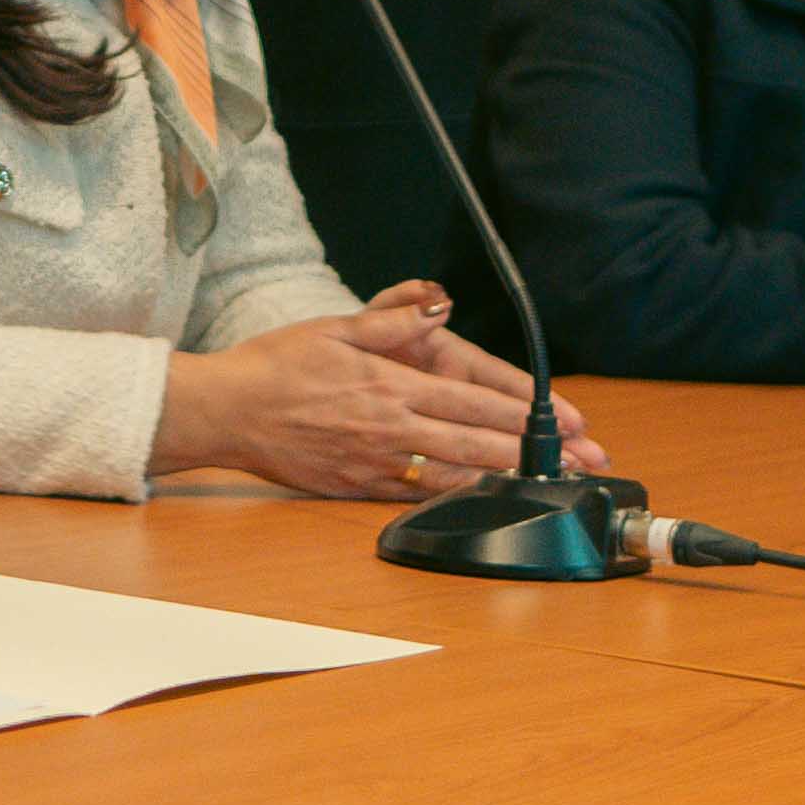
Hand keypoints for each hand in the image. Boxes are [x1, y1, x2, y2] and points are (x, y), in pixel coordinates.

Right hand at [155, 281, 598, 498]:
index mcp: (391, 386)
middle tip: (578, 464)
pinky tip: (481, 500)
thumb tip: (439, 305)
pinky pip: (416, 495)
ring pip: (454, 476)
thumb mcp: (333, 327)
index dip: (524, 414)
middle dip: (534, 455)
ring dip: (504, 480)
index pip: (473, 401)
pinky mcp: (356, 486)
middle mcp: (390, 428)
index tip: (564, 423)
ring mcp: (375, 463)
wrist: (226, 411)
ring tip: (546, 485)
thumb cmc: (276, 365)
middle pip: (477, 444)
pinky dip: (456, 498)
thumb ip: (390, 319)